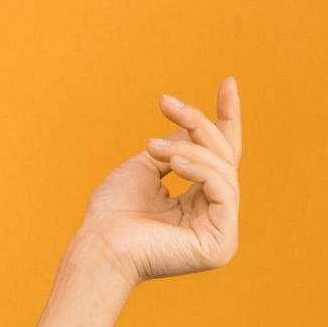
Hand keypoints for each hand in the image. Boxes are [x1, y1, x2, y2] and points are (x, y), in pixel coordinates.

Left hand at [76, 76, 243, 286]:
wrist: (98, 244)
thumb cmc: (112, 211)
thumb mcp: (146, 166)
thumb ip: (176, 148)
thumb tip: (195, 127)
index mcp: (198, 204)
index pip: (220, 157)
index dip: (225, 119)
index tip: (229, 82)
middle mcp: (214, 218)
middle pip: (223, 157)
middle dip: (198, 124)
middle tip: (166, 102)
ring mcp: (221, 232)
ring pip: (223, 170)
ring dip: (188, 148)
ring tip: (152, 146)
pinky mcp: (220, 243)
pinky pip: (224, 192)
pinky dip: (200, 169)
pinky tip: (174, 162)